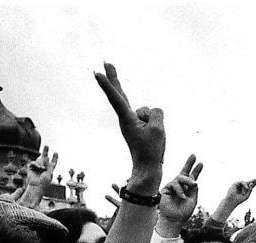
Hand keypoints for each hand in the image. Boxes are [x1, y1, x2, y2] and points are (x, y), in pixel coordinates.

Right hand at [9, 146, 58, 208]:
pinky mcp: (31, 167)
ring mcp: (37, 167)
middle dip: (45, 151)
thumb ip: (49, 165)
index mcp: (50, 169)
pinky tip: (38, 167)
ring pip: (39, 160)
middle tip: (46, 146)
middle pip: (45, 157)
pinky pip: (34, 162)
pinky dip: (36, 164)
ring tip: (42, 168)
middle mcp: (43, 167)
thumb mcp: (50, 173)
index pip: (53, 163)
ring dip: (41, 163)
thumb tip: (45, 157)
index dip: (55, 158)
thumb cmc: (44, 182)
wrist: (37, 186)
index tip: (56, 153)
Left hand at [94, 62, 164, 186]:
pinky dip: (155, 125)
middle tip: (106, 62)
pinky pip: (150, 118)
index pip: (116, 98)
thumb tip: (152, 111)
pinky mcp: (137, 126)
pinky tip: (153, 137)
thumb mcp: (158, 129)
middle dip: (114, 78)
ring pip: (147, 112)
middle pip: (119, 94)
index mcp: (127, 120)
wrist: (148, 168)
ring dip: (154, 123)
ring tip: (151, 138)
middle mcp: (126, 118)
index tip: (97, 72)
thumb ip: (156, 113)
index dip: (108, 84)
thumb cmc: (151, 151)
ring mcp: (132, 122)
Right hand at [157, 155, 202, 234]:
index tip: (201, 163)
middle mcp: (180, 186)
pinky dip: (180, 190)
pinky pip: (174, 184)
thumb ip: (193, 189)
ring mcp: (173, 187)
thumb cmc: (184, 212)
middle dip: (189, 163)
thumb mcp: (193, 199)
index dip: (196, 170)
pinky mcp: (166, 189)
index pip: (192, 178)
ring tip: (194, 184)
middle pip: (184, 172)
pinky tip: (182, 196)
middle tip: (194, 155)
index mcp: (188, 189)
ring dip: (188, 180)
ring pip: (181, 178)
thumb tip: (194, 180)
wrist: (174, 219)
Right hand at [225, 179, 255, 206]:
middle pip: (248, 183)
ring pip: (245, 183)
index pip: (250, 186)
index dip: (254, 183)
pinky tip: (246, 187)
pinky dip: (245, 185)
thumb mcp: (247, 196)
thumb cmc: (238, 200)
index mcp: (244, 191)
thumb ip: (250, 190)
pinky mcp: (235, 184)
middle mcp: (242, 187)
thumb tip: (251, 184)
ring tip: (246, 190)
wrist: (232, 201)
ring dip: (246, 187)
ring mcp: (238, 185)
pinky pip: (242, 182)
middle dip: (253, 181)